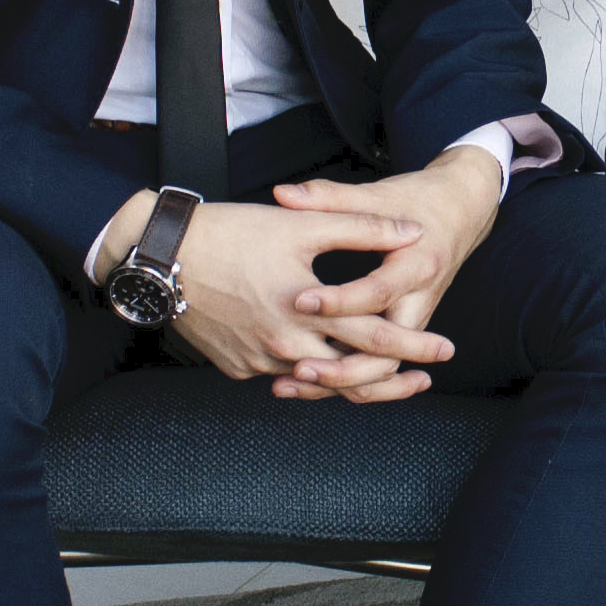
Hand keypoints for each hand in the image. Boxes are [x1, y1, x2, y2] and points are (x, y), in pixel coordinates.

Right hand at [156, 199, 453, 397]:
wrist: (161, 256)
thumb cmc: (230, 233)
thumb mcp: (301, 225)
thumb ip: (362, 228)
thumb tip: (411, 231)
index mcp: (306, 311)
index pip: (376, 338)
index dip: (415, 345)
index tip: (443, 350)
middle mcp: (284, 346)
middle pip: (350, 378)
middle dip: (390, 380)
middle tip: (420, 379)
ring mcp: (257, 361)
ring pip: (314, 381)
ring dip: (345, 379)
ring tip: (369, 372)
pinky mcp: (234, 366)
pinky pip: (277, 373)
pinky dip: (300, 368)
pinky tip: (311, 356)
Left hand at [269, 144, 501, 402]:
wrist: (461, 213)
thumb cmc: (418, 201)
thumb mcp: (377, 195)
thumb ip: (329, 198)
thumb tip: (281, 194)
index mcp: (416, 264)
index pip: (378, 292)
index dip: (340, 301)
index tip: (300, 301)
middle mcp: (419, 300)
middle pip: (388, 351)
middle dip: (343, 367)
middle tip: (297, 367)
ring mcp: (412, 321)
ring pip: (381, 368)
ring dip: (339, 383)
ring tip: (289, 384)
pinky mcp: (403, 331)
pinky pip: (375, 365)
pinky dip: (344, 378)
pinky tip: (303, 381)